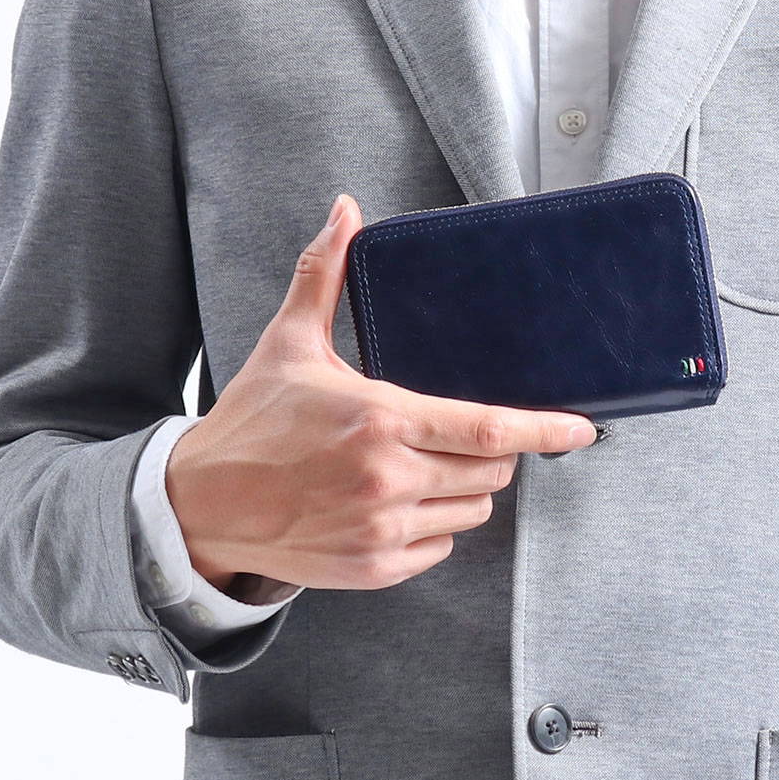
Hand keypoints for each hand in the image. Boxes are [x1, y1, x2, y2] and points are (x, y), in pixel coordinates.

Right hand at [165, 193, 597, 592]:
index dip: (543, 428)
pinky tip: (401, 500)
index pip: (487, 428)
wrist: (197, 506)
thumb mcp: (289, 342)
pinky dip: (435, 524)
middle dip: (493, 450)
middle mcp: (389, 479)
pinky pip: (441, 547)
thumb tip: (346, 212)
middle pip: (491, 470)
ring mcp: (382, 529)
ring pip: (473, 510)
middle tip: (459, 431)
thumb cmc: (249, 422)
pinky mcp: (372, 567)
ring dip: (465, 486)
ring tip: (424, 463)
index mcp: (380, 419)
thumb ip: (325, 274)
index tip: (581, 426)